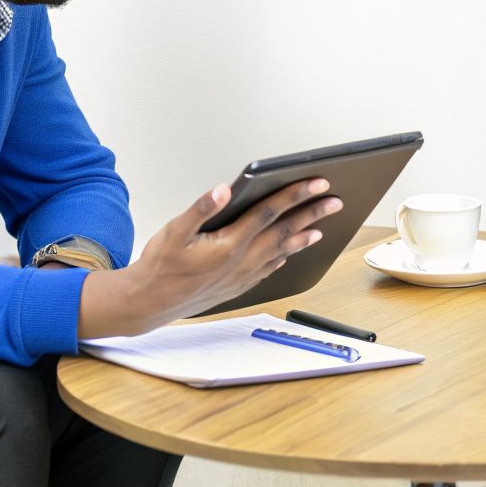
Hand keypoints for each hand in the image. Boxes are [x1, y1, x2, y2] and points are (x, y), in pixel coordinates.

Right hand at [77, 179, 341, 338]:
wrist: (150, 303)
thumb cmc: (160, 266)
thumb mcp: (173, 231)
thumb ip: (200, 208)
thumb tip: (222, 190)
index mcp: (229, 243)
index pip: (271, 212)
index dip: (296, 195)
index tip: (317, 183)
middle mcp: (241, 260)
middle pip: (284, 232)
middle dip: (312, 213)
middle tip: (335, 201)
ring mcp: (242, 276)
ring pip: (281, 253)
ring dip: (303, 238)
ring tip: (321, 228)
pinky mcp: (237, 286)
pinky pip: (268, 270)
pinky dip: (283, 258)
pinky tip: (288, 254)